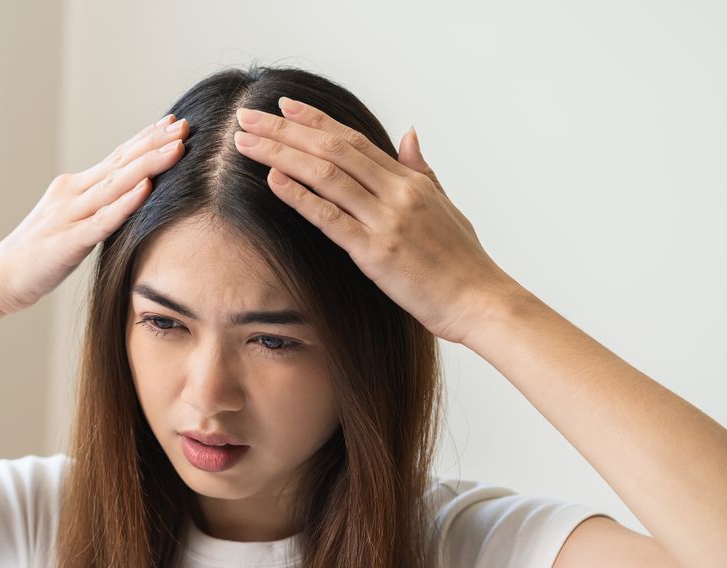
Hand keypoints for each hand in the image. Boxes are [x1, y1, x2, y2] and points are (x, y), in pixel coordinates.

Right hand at [0, 113, 189, 316]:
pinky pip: (102, 221)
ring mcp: (69, 216)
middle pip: (121, 163)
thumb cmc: (37, 256)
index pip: (117, 157)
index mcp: (74, 188)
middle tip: (187, 125)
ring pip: (116, 185)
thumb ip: (96, 209)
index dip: (146, 139)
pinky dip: (125, 204)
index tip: (173, 122)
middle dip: (155, 143)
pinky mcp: (68, 243)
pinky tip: (146, 190)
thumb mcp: (71, 224)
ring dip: (149, 165)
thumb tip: (128, 201)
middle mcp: (72, 194)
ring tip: (177, 148)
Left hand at [233, 97, 527, 344]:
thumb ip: (422, 170)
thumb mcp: (446, 207)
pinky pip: (331, 218)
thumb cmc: (463, 262)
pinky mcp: (377, 252)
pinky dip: (300, 196)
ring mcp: (386, 220)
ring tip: (245, 143)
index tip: (284, 106)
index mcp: (410, 182)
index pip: (354, 140)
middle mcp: (396, 193)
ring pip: (326, 175)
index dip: (316, 120)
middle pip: (332, 149)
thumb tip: (410, 134)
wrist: (481, 301)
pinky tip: (273, 179)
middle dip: (285, 130)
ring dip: (280, 154)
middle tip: (248, 116)